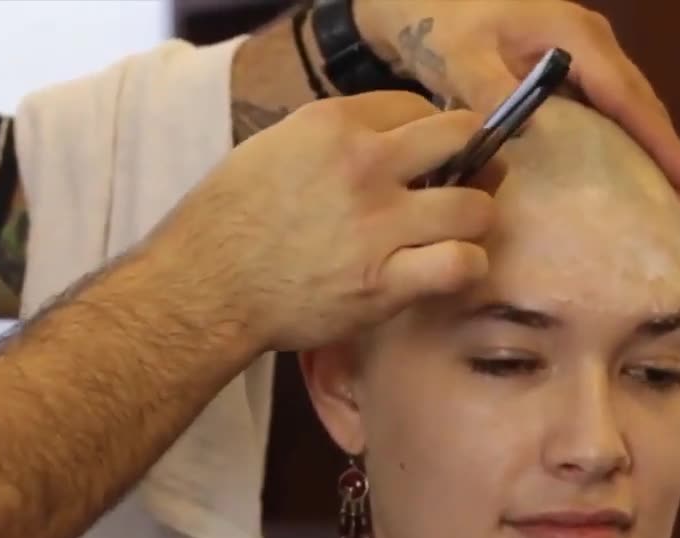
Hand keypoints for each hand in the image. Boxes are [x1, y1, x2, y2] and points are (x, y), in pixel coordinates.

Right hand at [166, 92, 498, 352]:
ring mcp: (378, 226)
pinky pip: (461, 264)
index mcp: (332, 125)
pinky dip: (463, 268)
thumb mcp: (271, 149)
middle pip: (462, 139)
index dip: (426, 133)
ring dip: (469, 220)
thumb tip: (380, 144)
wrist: (204, 288)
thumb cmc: (226, 222)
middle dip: (469, 160)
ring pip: (475, 207)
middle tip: (457, 185)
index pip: (416, 107)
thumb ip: (330, 140)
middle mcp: (363, 166)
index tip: (421, 157)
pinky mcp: (384, 282)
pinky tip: (444, 270)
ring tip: (450, 234)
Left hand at [352, 0, 679, 227]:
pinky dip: (622, 142)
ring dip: (649, 152)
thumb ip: (488, 89)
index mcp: (576, 38)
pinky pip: (606, 109)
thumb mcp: (460, 57)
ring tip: (668, 201)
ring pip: (628, 108)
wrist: (426, 7)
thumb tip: (522, 130)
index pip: (627, 96)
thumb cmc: (444, 26)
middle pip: (640, 104)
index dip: (657, 141)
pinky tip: (626, 176)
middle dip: (666, 155)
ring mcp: (583, 56)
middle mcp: (591, 44)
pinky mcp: (568, 71)